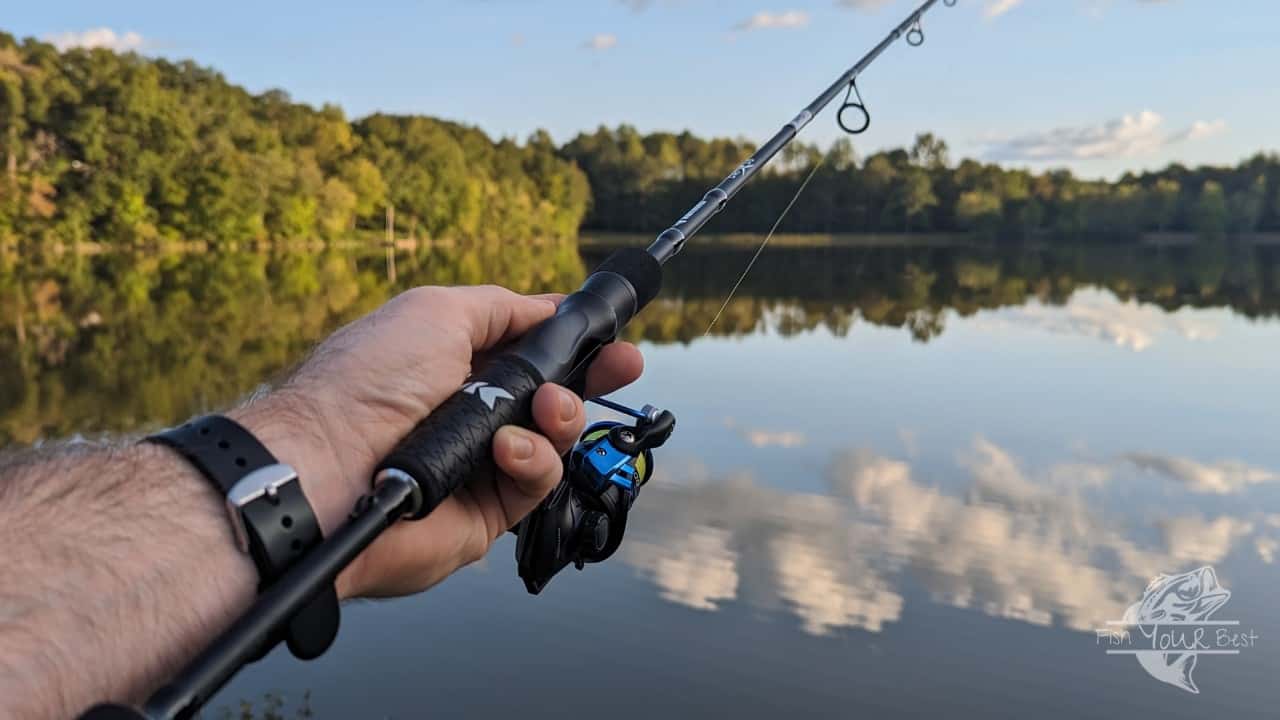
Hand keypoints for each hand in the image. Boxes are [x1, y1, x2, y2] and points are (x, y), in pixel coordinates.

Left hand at [231, 285, 643, 598]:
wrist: (328, 467)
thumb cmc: (369, 383)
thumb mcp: (438, 312)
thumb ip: (504, 308)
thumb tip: (549, 308)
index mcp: (454, 363)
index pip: (529, 351)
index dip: (573, 343)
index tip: (610, 337)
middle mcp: (468, 413)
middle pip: (552, 396)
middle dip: (592, 378)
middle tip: (624, 366)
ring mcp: (479, 465)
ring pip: (554, 441)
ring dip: (562, 417)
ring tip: (547, 409)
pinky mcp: (486, 514)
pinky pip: (536, 483)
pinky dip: (532, 461)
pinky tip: (506, 449)